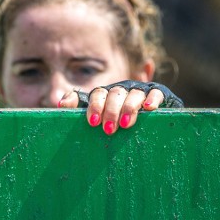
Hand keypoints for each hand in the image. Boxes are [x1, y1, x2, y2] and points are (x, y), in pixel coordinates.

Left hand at [60, 80, 182, 134]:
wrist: (148, 119)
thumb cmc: (116, 120)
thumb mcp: (97, 116)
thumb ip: (78, 106)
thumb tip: (60, 103)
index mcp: (106, 94)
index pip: (98, 94)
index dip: (94, 106)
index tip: (92, 122)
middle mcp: (122, 90)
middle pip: (115, 94)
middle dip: (110, 111)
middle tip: (107, 129)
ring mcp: (140, 91)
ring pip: (133, 94)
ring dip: (128, 108)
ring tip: (125, 125)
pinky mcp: (159, 94)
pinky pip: (156, 93)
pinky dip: (152, 99)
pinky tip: (149, 109)